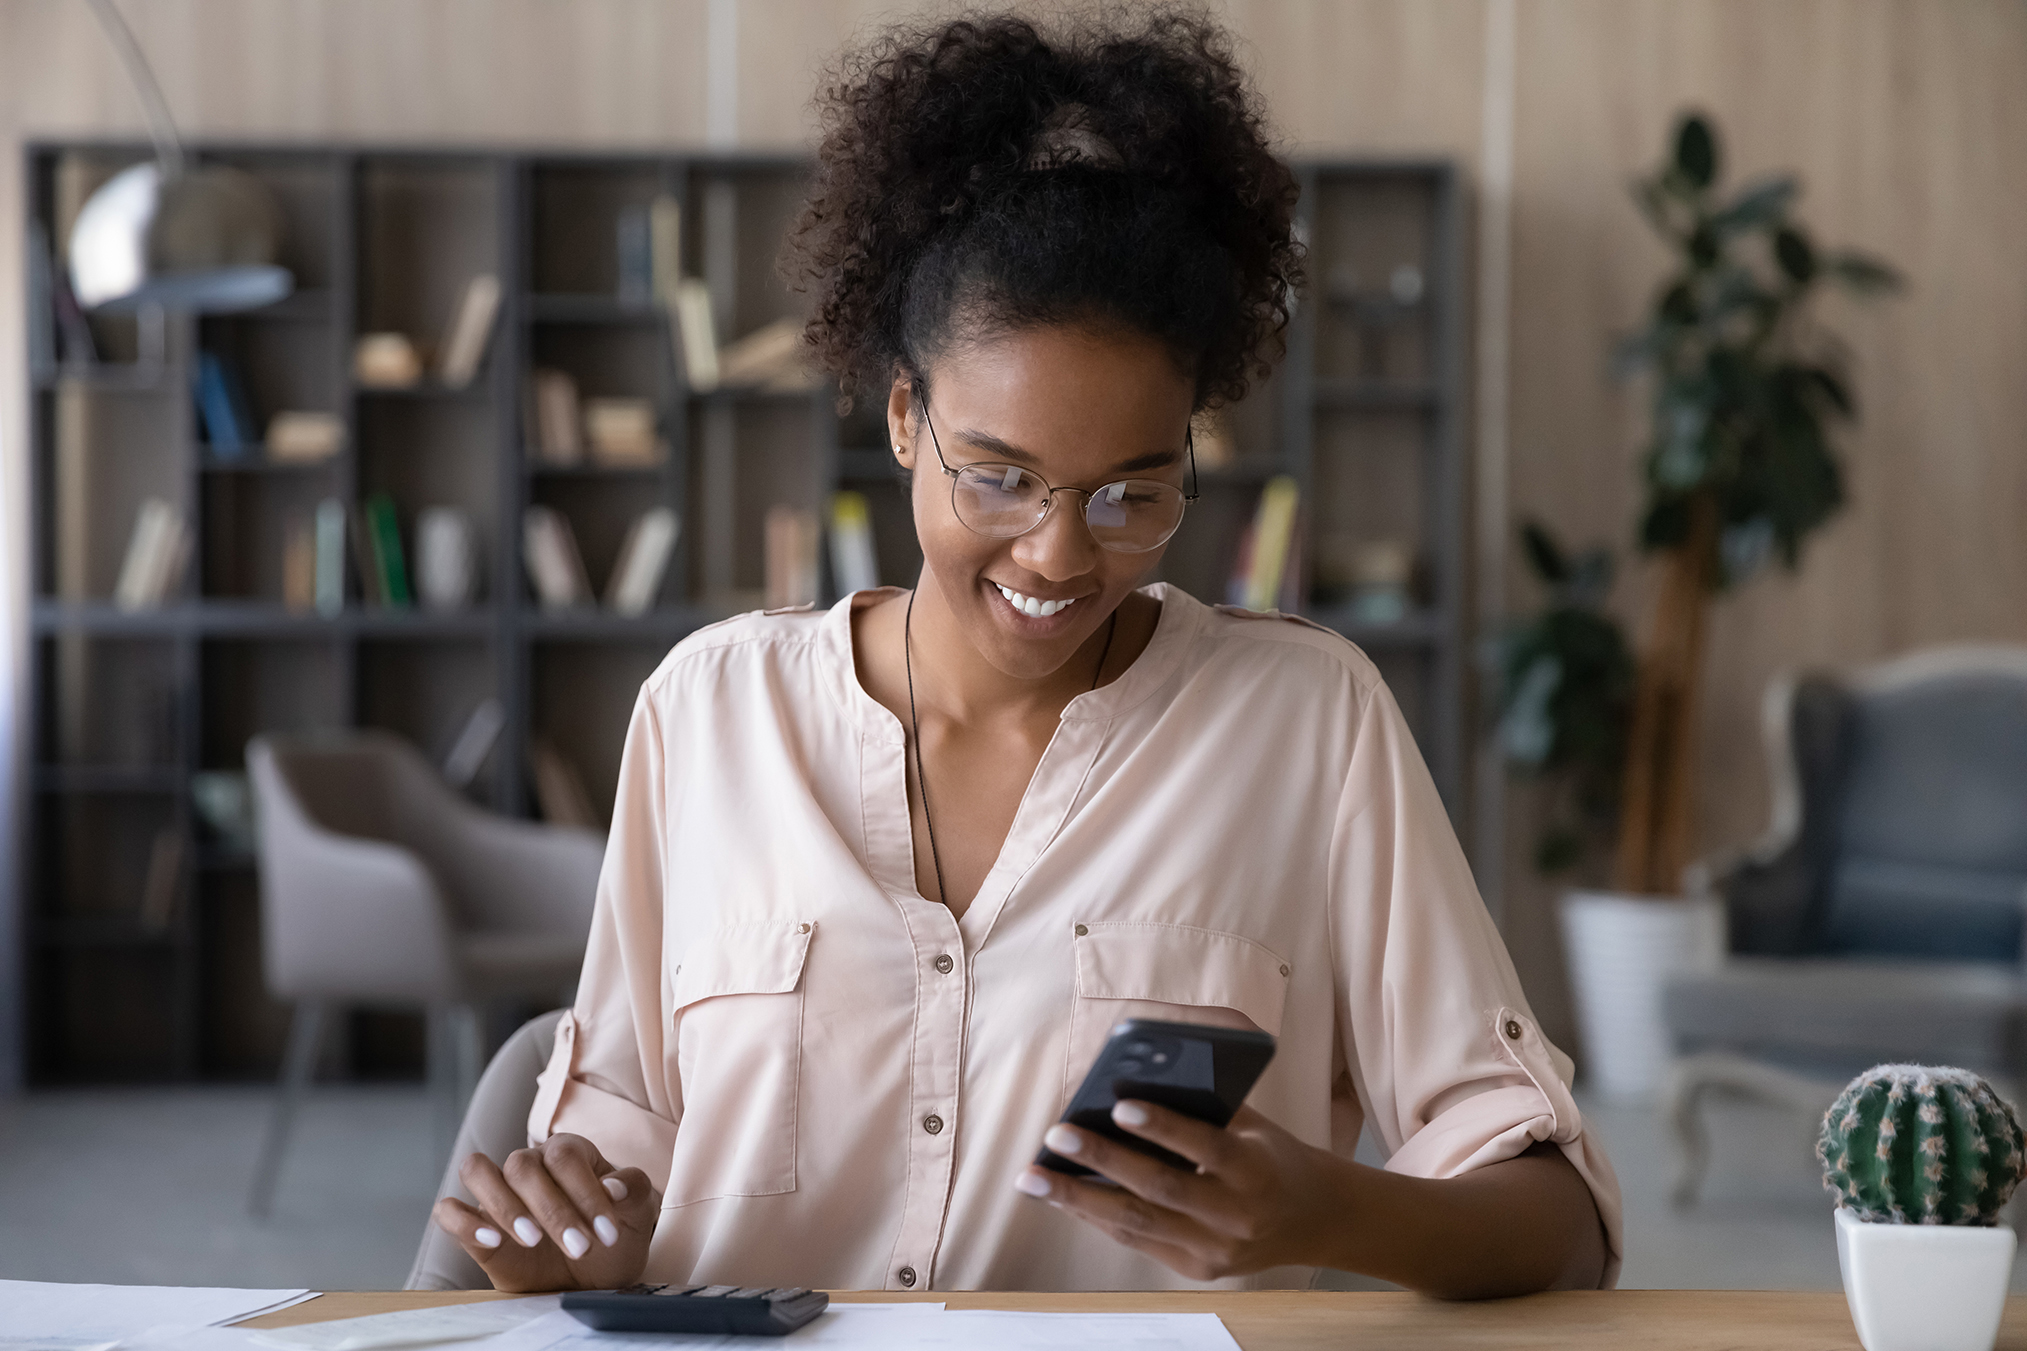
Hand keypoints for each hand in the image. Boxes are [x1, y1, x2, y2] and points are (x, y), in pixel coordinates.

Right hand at [432, 1133, 659, 1291]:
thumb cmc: (613, 1238)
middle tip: (580, 1248)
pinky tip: (492, 1241)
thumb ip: (634, 1191)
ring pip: (477, 1171)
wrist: (593, 1277)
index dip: (585, 1192)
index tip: (607, 1234)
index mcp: (568, 1152)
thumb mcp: (638, 1216)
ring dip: (503, 1205)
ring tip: (532, 1240)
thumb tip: (613, 1185)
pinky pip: (449, 1210)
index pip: (565, 1156)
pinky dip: (463, 1222)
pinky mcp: (475, 1227)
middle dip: (553, 1210)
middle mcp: (529, 1164)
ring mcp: (498, 1193)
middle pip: (522, 1165)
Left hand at [1013, 1102, 1347, 1280]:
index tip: (1118, 1103)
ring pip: (1136, 1223)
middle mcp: (1236, 1216)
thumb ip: (1203, 1108)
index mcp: (1256, 1170)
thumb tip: (1132, 1081)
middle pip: (1159, 1189)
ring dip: (1077, 1198)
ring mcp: (1215, 1250)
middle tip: (1056, 1135)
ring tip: (1033, 1176)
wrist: (1315, 1219)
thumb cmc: (1271, 1155)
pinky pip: (1138, 1240)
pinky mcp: (1198, 1269)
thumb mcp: (1252, 1126)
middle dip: (1101, 1162)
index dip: (1162, 1126)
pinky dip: (1096, 1216)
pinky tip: (1062, 1195)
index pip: (1204, 1147)